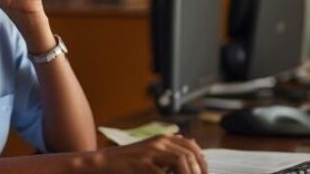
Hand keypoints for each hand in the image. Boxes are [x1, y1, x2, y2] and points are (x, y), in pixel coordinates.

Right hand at [92, 135, 206, 173]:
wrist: (104, 162)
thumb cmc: (127, 160)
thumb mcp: (150, 150)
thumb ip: (168, 149)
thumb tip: (189, 147)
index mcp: (163, 139)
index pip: (191, 146)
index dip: (202, 160)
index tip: (205, 172)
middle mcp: (159, 142)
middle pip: (188, 153)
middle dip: (199, 169)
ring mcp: (150, 153)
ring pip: (180, 160)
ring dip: (189, 173)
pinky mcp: (142, 164)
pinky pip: (162, 173)